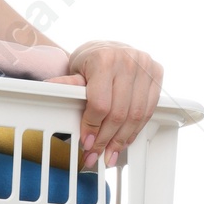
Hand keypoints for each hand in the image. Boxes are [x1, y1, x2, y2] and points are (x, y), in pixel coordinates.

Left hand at [50, 40, 164, 168]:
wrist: (110, 48)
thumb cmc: (90, 61)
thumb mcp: (75, 70)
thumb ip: (68, 85)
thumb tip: (47, 89)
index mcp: (105, 60)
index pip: (100, 103)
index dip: (93, 127)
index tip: (86, 143)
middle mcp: (128, 61)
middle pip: (119, 113)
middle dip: (106, 140)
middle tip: (95, 155)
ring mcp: (145, 67)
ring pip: (136, 115)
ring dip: (122, 140)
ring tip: (110, 155)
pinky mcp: (156, 74)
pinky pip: (148, 109)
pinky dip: (136, 129)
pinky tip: (125, 141)